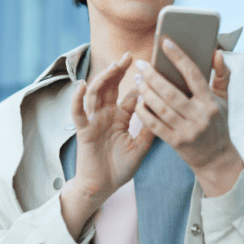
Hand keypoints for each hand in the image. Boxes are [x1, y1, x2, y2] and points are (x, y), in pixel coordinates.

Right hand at [70, 52, 154, 203]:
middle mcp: (106, 115)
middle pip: (111, 87)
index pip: (129, 95)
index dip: (138, 82)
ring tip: (113, 66)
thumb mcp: (140, 148)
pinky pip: (78, 112)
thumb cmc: (119, 168)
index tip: (150, 67)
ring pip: (96, 94)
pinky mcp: (83, 131)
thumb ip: (150, 130)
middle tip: (129, 56)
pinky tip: (81, 85)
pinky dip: (77, 98)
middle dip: (118, 71)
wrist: (102, 187)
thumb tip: (166, 112)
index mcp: (120, 117)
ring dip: (103, 78)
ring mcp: (93, 121)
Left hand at [134, 39, 242, 195]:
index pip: (194, 74)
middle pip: (171, 92)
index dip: (178, 57)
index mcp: (211, 102)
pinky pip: (155, 125)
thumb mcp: (224, 101)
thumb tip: (217, 52)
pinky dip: (144, 113)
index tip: (165, 42)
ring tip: (137, 80)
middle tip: (141, 64)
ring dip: (146, 92)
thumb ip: (221, 76)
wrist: (216, 159)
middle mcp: (200, 116)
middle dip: (153, 76)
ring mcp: (187, 131)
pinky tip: (138, 102)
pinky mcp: (176, 142)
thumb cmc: (217, 124)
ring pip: (161, 108)